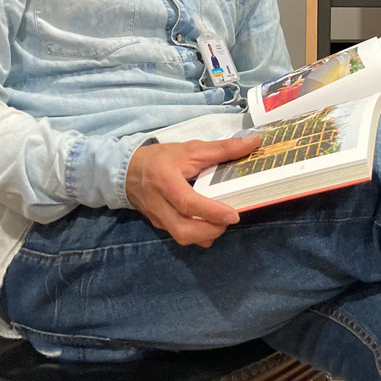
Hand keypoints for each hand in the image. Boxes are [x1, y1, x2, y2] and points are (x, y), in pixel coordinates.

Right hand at [126, 135, 260, 246]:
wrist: (127, 170)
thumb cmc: (161, 158)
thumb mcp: (191, 149)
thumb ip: (222, 148)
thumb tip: (253, 142)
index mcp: (165, 181)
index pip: (188, 202)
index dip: (211, 212)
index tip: (233, 215)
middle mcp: (159, 203)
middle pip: (183, 229)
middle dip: (210, 230)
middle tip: (229, 220)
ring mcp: (157, 218)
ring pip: (181, 237)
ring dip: (205, 235)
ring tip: (220, 222)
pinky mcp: (158, 225)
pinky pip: (179, 236)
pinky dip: (197, 236)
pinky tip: (208, 225)